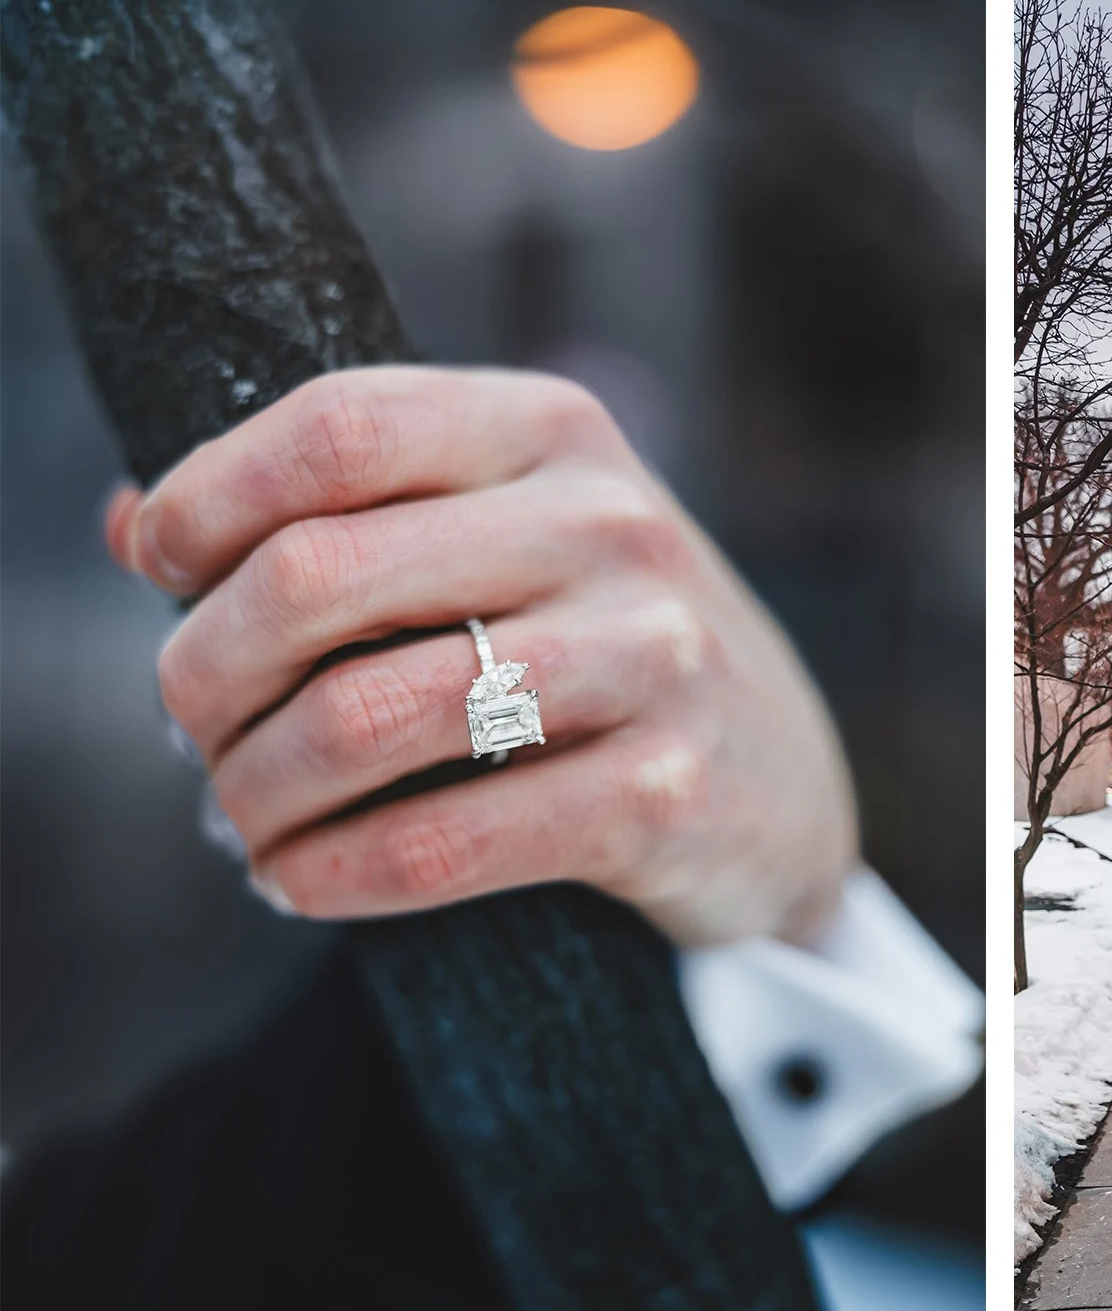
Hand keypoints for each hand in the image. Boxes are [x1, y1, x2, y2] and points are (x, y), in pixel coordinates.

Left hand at [106, 366, 857, 948]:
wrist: (782, 784)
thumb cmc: (602, 645)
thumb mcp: (509, 538)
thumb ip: (345, 516)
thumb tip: (130, 525)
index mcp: (553, 432)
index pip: (333, 428)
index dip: (207, 502)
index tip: (165, 579)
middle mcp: (611, 524)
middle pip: (317, 575)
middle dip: (206, 671)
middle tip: (192, 732)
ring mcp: (651, 658)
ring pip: (366, 716)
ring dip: (256, 789)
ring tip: (239, 820)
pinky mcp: (664, 793)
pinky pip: (444, 843)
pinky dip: (332, 875)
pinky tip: (299, 881)